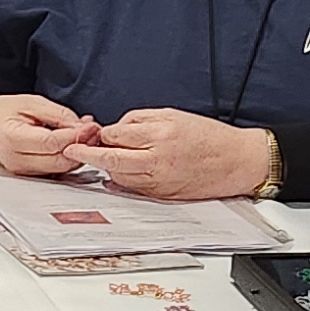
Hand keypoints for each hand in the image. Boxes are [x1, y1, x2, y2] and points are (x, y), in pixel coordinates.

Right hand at [0, 94, 103, 177]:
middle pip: (60, 161)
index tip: (90, 126)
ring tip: (86, 134)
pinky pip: (57, 170)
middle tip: (94, 130)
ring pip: (61, 169)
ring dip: (78, 153)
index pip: (51, 144)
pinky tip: (75, 143)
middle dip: (82, 146)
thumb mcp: (29, 102)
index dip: (75, 136)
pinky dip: (69, 157)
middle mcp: (17, 161)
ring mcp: (24, 172)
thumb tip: (82, 127)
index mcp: (12, 139)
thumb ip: (57, 114)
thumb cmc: (0, 114)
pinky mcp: (31, 176)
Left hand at [78, 110, 276, 200]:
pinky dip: (124, 182)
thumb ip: (143, 121)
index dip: (100, 134)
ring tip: (100, 161)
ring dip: (107, 169)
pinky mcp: (164, 195)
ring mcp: (160, 180)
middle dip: (88, 155)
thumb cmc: (210, 136)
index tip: (88, 134)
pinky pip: (135, 190)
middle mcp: (158, 159)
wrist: (238, 161)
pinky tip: (120, 175)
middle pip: (111, 160)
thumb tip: (117, 129)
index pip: (116, 135)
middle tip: (71, 151)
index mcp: (160, 134)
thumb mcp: (174, 115)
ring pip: (120, 177)